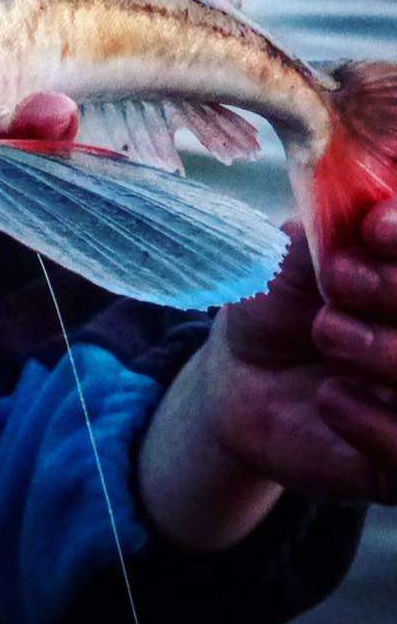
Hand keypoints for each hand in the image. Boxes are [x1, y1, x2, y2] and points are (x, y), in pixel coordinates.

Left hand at [140, 203, 396, 551]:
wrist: (241, 377)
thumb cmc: (281, 304)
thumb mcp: (296, 256)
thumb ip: (334, 230)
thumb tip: (370, 199)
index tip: (372, 228)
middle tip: (337, 280)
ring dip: (388, 352)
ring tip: (327, 333)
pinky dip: (378, 424)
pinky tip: (331, 399)